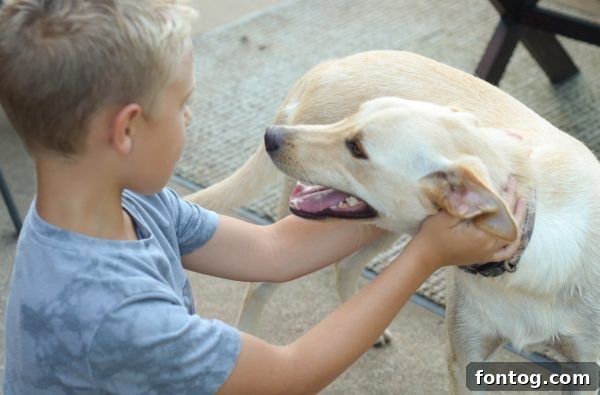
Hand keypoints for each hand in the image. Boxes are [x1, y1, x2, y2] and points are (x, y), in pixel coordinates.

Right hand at [407, 176, 526, 269]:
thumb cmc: (433, 234)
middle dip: (514, 201)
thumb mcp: (445, 215)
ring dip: (518, 218)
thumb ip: (464, 203)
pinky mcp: (484, 257)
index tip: (510, 180)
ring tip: (521, 203)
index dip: (508, 193)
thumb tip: (477, 188)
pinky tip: (516, 233)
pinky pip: (505, 252)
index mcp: (482, 234)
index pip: (502, 210)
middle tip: (514, 184)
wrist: (426, 256)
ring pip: (512, 235)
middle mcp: (490, 245)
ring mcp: (488, 252)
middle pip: (510, 220)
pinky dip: (513, 242)